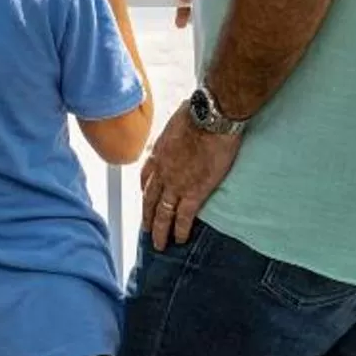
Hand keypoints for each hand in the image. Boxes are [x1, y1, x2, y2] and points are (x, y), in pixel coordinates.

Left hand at [140, 106, 242, 250]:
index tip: (144, 197)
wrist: (210, 118)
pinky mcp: (194, 192)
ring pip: (163, 213)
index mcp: (159, 153)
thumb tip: (185, 114)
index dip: (144, 189)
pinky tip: (179, 240)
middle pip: (150, 200)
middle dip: (146, 216)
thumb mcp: (178, 116)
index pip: (146, 176)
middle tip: (145, 230)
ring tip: (159, 244)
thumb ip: (178, 125)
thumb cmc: (198, 112)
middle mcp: (162, 172)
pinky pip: (184, 217)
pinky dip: (180, 230)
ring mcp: (176, 184)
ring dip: (159, 230)